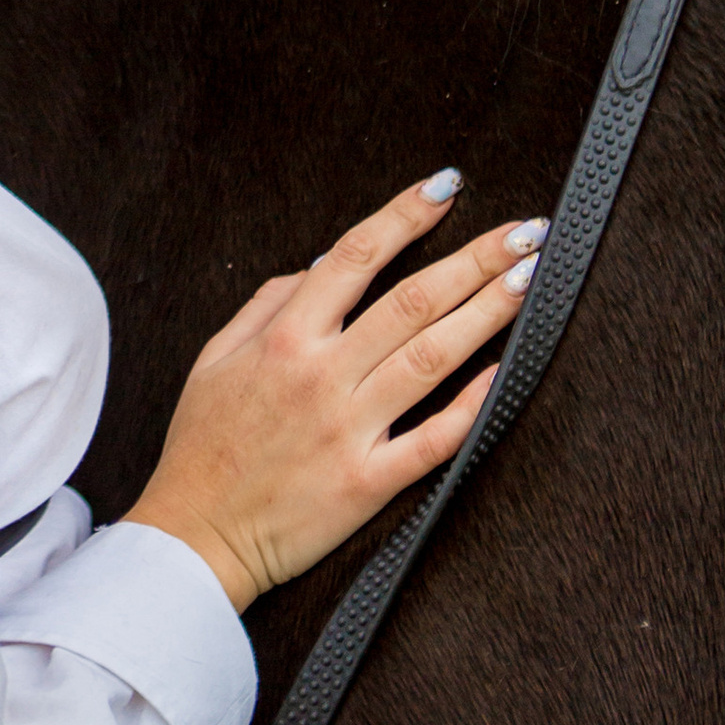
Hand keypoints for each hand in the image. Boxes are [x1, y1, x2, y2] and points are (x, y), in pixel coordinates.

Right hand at [124, 172, 545, 613]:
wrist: (196, 535)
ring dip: (488, 313)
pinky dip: (472, 405)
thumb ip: (266, 304)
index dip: (405, 216)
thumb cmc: (203, 445)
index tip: (447, 188)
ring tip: (529, 280)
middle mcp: (321, 375)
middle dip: (475, 258)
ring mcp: (349, 429)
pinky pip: (434, 439)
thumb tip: (320, 264)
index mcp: (283, 339)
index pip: (354, 256)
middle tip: (525, 231)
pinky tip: (505, 372)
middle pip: (412, 301)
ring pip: (433, 358)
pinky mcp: (369, 481)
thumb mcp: (214, 358)